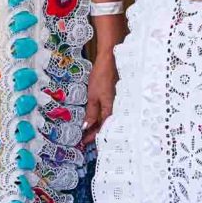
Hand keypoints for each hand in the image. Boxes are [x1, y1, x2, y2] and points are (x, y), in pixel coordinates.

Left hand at [82, 25, 121, 147]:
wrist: (111, 59)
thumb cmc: (102, 76)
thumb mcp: (93, 96)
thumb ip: (91, 112)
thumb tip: (87, 127)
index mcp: (111, 110)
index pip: (102, 129)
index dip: (93, 137)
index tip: (83, 142)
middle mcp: (117, 109)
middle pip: (106, 126)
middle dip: (95, 133)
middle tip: (84, 139)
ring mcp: (117, 103)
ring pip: (107, 119)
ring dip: (98, 125)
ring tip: (88, 131)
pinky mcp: (116, 97)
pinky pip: (109, 111)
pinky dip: (102, 116)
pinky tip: (96, 118)